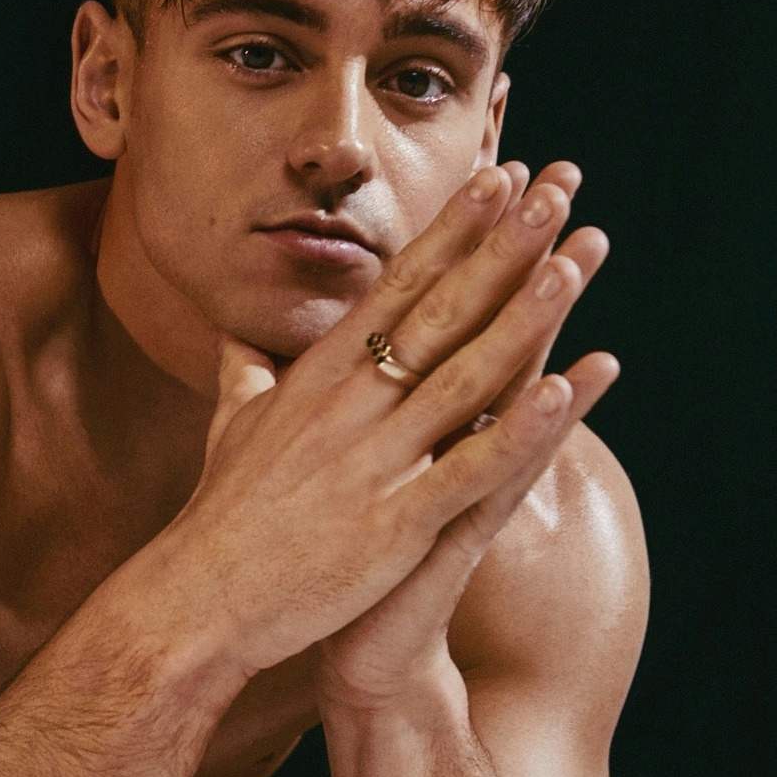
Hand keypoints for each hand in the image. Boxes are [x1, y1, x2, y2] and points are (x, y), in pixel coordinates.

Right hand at [161, 161, 614, 680]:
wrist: (202, 594)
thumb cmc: (219, 511)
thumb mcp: (228, 424)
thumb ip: (241, 371)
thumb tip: (231, 333)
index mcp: (319, 377)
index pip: (397, 287)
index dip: (451, 233)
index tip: (496, 182)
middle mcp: (349, 405)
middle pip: (439, 312)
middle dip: (500, 249)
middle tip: (553, 190)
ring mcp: (374, 460)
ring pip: (464, 377)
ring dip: (524, 319)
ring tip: (574, 265)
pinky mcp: (393, 522)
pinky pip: (468, 468)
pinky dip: (518, 430)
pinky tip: (563, 393)